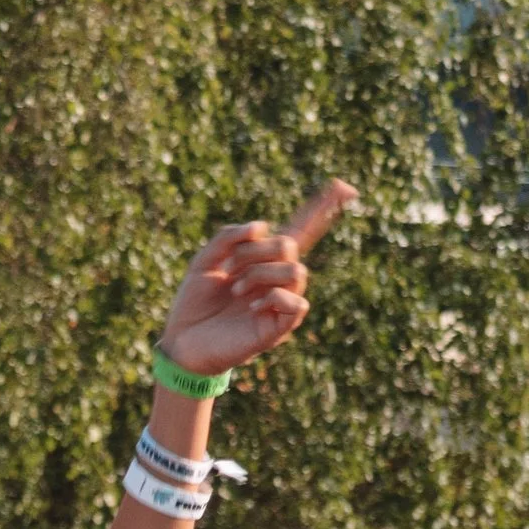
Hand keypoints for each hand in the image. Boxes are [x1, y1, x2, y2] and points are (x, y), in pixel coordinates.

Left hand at [157, 183, 354, 387]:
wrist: (182, 341)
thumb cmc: (194, 303)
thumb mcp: (203, 261)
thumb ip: (228, 237)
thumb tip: (262, 226)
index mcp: (263, 259)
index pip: (300, 229)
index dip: (321, 208)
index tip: (346, 187)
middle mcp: (277, 278)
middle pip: (290, 244)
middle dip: (255, 250)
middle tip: (228, 270)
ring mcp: (280, 302)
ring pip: (296, 270)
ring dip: (260, 274)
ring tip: (236, 290)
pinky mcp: (279, 328)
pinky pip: (298, 303)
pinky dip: (272, 297)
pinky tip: (250, 307)